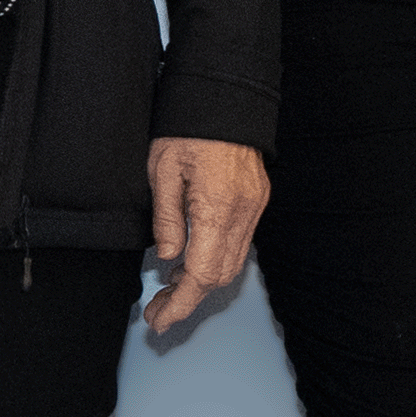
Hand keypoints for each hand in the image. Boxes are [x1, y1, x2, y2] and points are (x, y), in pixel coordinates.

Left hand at [144, 136, 271, 333]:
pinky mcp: (257, 201)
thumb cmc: (189, 127)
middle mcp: (241, 212)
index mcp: (215, 206)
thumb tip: (169, 258)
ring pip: (232, 264)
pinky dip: (215, 261)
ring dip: (202, 282)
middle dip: (188, 299)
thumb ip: (167, 218)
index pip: (200, 274)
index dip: (179, 303)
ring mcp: (253, 207)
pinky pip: (239, 244)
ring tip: (170, 288)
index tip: (160, 319)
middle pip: (219, 276)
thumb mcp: (162, 170)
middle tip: (158, 310)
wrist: (225, 96)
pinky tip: (192, 262)